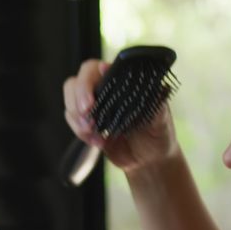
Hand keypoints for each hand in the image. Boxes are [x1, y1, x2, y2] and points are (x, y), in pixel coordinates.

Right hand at [63, 59, 180, 176]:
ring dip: (78, 120)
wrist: (150, 160)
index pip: (94, 69)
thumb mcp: (160, 117)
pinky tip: (98, 142)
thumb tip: (136, 82)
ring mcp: (93, 106)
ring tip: (95, 134)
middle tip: (88, 119)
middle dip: (76, 102)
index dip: (86, 82)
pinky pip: (72, 121)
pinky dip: (80, 133)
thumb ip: (150, 98)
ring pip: (70, 103)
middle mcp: (103, 90)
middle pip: (74, 83)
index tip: (91, 102)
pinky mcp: (87, 124)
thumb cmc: (159, 134)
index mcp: (120, 81)